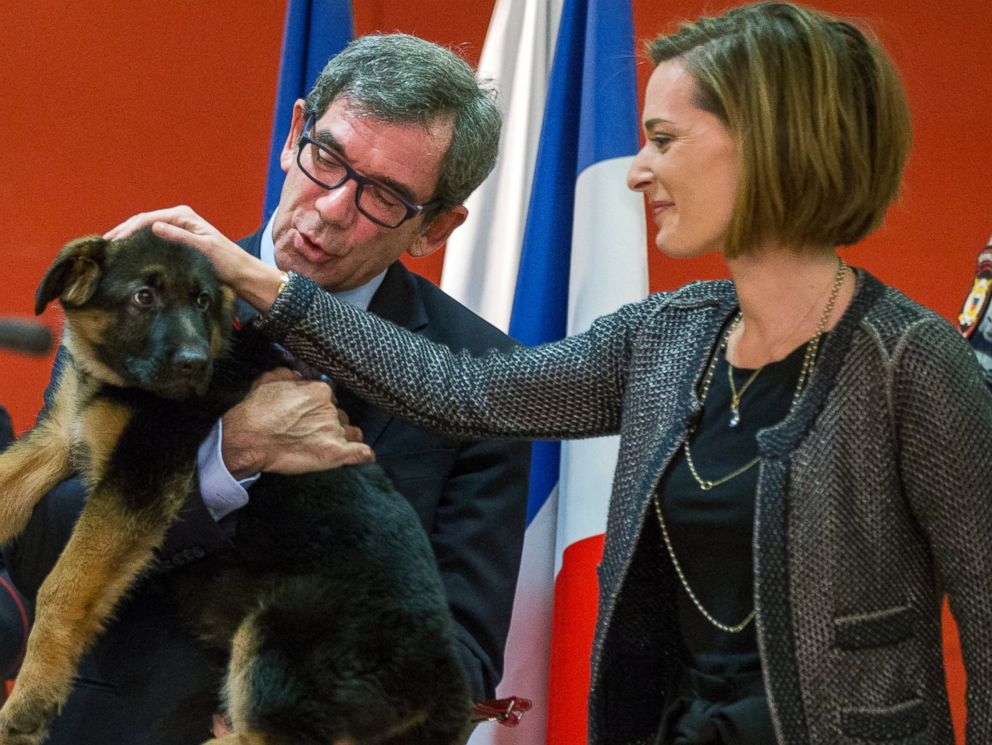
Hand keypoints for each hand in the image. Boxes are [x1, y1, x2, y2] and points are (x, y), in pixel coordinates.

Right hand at [103, 206, 282, 310]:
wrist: (242, 274)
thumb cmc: (227, 262)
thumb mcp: (204, 249)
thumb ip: (180, 237)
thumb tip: (154, 226)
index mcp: (183, 216)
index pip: (147, 219)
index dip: (127, 230)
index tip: (112, 242)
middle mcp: (178, 219)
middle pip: (142, 222)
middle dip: (122, 232)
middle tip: (103, 246)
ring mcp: (177, 230)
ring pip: (145, 231)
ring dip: (128, 238)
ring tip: (109, 250)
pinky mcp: (177, 242)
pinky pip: (152, 240)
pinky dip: (138, 245)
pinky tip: (128, 254)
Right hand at [221, 368, 372, 476]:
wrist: (248, 439)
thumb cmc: (256, 411)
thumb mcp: (269, 379)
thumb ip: (291, 375)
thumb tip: (302, 376)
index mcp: (320, 390)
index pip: (330, 396)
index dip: (320, 406)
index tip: (310, 413)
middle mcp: (331, 408)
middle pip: (340, 414)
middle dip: (330, 421)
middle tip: (311, 430)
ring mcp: (335, 431)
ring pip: (350, 431)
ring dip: (342, 436)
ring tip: (325, 443)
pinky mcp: (336, 453)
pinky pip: (361, 452)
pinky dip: (363, 454)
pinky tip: (364, 455)